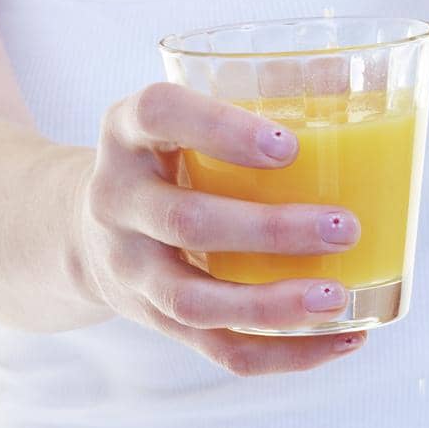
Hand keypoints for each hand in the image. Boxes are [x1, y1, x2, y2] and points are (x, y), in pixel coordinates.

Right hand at [73, 81, 367, 374]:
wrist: (85, 228)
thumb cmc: (163, 155)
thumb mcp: (176, 117)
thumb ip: (241, 98)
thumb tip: (340, 74)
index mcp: (126, 131)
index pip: (159, 114)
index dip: (220, 127)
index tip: (288, 145)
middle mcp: (117, 199)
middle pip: (186, 222)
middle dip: (270, 230)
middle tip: (344, 226)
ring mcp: (130, 268)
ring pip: (196, 302)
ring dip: (273, 305)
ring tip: (338, 297)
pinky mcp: (155, 321)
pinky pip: (218, 349)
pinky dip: (282, 352)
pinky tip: (340, 338)